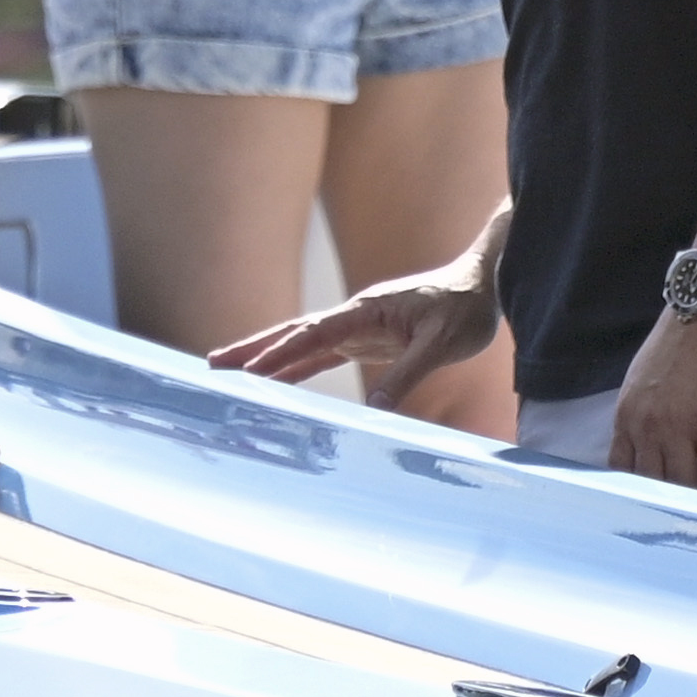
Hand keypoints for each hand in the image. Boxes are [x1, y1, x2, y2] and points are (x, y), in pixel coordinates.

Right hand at [213, 257, 497, 402]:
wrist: (482, 285)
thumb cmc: (465, 309)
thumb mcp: (442, 345)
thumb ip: (407, 375)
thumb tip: (376, 411)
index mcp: (365, 311)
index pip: (313, 335)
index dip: (279, 353)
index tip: (248, 370)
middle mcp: (353, 317)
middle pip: (294, 334)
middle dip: (254, 349)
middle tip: (213, 364)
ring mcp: (357, 328)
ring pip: (303, 345)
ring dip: (268, 358)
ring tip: (232, 373)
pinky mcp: (366, 340)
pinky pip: (323, 356)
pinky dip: (297, 368)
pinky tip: (277, 382)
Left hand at [610, 313, 696, 494]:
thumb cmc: (677, 342)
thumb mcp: (641, 379)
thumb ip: (640, 414)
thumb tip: (646, 444)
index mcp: (626, 414)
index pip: (621, 469)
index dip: (633, 492)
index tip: (645, 507)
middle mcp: (646, 426)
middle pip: (652, 482)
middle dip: (664, 505)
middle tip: (677, 525)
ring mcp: (679, 427)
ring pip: (683, 483)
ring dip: (696, 504)